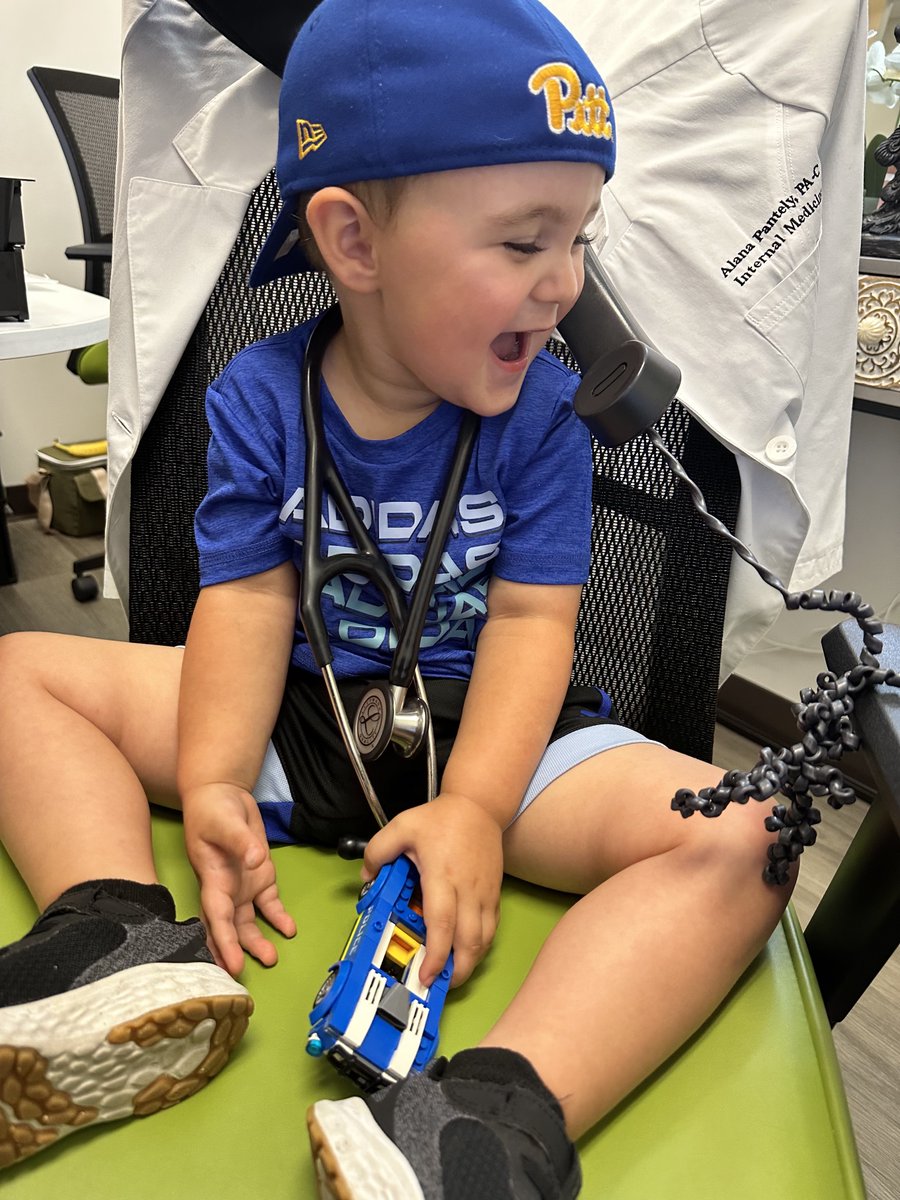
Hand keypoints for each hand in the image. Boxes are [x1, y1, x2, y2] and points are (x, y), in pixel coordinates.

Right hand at [182, 782, 295, 975]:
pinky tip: (288, 930)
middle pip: (229, 927)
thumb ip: (242, 842)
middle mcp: (226, 889)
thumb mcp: (225, 821)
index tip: (231, 965)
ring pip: (248, 922)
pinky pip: (268, 904)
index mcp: (213, 879)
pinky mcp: (259, 877)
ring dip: (257, 941)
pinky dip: (278, 918)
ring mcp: (243, 885)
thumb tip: (256, 861)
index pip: (217, 917)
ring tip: (271, 959)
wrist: (222, 795)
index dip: (223, 942)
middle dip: (234, 951)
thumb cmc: (214, 809)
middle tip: (243, 976)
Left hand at [362, 793, 503, 987]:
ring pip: (484, 939)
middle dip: (457, 971)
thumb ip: (377, 851)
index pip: (442, 923)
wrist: (478, 806)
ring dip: (470, 962)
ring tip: (451, 974)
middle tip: (438, 985)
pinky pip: (491, 928)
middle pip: (469, 941)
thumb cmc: (439, 819)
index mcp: (442, 875)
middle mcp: (467, 890)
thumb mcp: (401, 826)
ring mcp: (485, 893)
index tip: (426, 976)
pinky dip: (481, 946)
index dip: (436, 954)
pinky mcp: (495, 893)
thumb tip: (367, 878)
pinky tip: (466, 952)